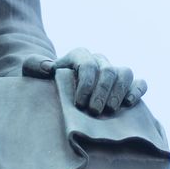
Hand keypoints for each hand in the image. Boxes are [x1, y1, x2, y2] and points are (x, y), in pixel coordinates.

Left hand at [24, 48, 146, 115]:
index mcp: (78, 56)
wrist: (54, 93)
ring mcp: (114, 72)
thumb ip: (34, 65)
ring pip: (125, 72)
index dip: (86, 83)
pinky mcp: (127, 86)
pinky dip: (137, 90)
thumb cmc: (43, 84)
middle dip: (102, 92)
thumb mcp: (31, 72)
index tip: (79, 104)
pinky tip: (129, 103)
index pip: (88, 63)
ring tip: (110, 110)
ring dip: (119, 92)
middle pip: (108, 70)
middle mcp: (98, 61)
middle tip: (94, 112)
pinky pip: (139, 82)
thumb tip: (49, 68)